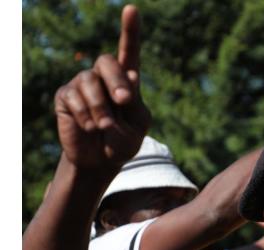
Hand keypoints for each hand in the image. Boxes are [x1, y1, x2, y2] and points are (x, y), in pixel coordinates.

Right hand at [53, 4, 150, 172]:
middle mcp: (104, 77)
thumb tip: (132, 75)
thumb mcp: (137, 124)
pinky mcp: (66, 96)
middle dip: (116, 80)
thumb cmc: (123, 141)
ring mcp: (83, 84)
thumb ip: (134, 102)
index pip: (129, 52)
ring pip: (90, 82)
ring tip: (105, 126)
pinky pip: (74, 97)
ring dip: (100, 107)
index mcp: (127, 80)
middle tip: (122, 101)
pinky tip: (90, 127)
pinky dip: (85, 114)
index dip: (130, 30)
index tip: (131, 9)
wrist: (101, 161)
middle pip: (107, 61)